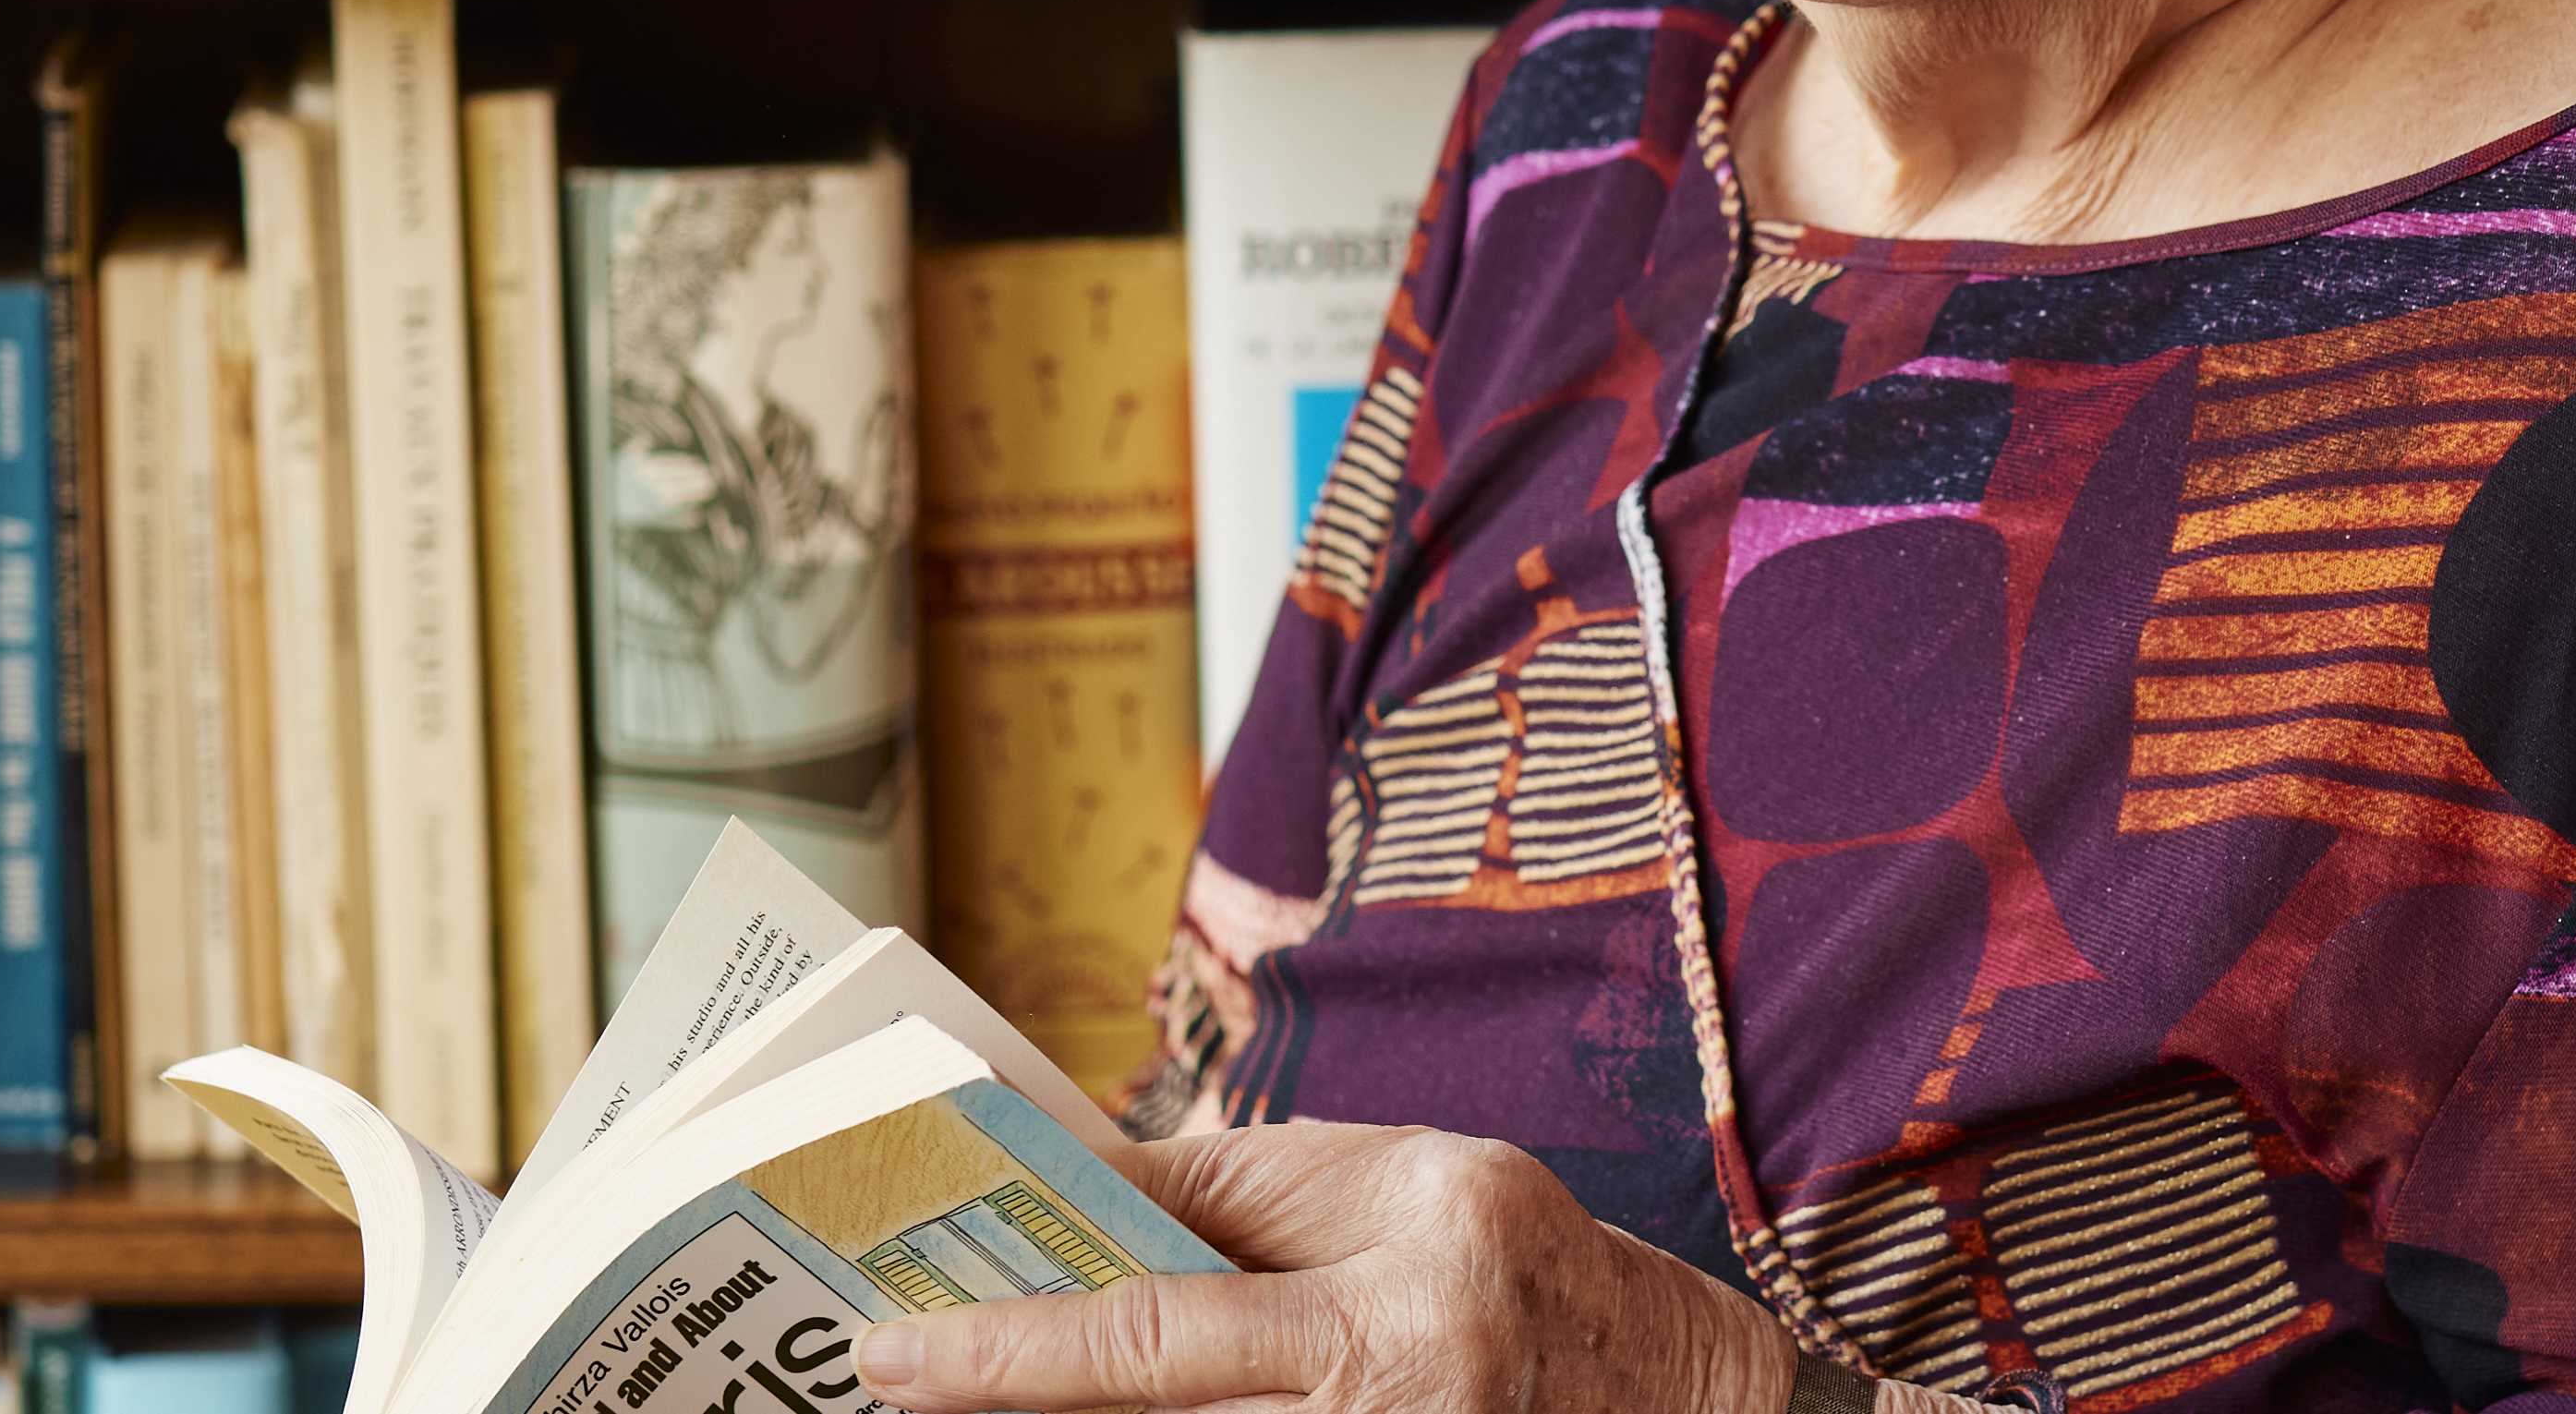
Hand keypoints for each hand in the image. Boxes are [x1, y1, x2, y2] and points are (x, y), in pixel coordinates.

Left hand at [848, 1123, 1800, 1413]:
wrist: (1683, 1393)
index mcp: (1400, 1300)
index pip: (1159, 1337)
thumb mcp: (1399, 1184)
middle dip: (1016, 1404)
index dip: (1008, 1355)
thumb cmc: (1525, 1263)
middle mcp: (1399, 1405)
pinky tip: (1092, 1410)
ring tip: (993, 1389)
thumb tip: (1068, 1204)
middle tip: (902, 1386)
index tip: (891, 1354)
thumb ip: (1236, 1196)